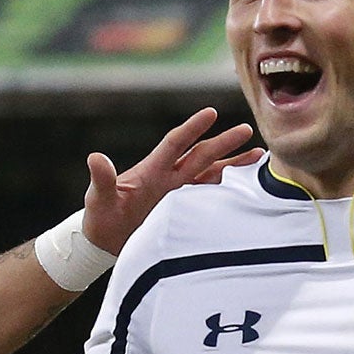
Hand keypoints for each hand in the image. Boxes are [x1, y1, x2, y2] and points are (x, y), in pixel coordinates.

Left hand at [79, 108, 261, 253]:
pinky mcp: (183, 209)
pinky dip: (228, 189)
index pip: (175, 144)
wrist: (105, 241)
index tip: (210, 113)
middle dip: (223, 143)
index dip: (191, 129)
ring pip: (211, 174)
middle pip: (200, 156)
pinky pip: (209, 195)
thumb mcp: (98, 199)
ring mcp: (178, 192)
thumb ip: (101, 179)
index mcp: (151, 170)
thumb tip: (95, 158)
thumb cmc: (100, 217)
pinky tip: (245, 187)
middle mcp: (169, 177)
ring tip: (258, 156)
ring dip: (233, 165)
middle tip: (247, 129)